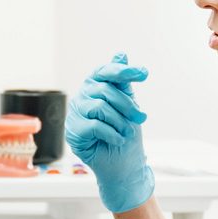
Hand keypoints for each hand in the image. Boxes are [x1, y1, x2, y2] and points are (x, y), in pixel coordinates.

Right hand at [66, 55, 153, 213]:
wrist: (123, 165)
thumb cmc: (125, 133)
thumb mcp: (128, 104)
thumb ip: (122, 82)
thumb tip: (121, 54)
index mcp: (95, 87)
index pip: (104, 71)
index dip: (123, 70)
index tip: (144, 74)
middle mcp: (82, 97)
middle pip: (104, 90)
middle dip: (127, 105)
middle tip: (141, 118)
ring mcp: (75, 114)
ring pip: (99, 107)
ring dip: (119, 121)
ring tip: (126, 132)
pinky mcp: (73, 132)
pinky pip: (94, 125)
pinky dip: (111, 133)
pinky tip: (117, 139)